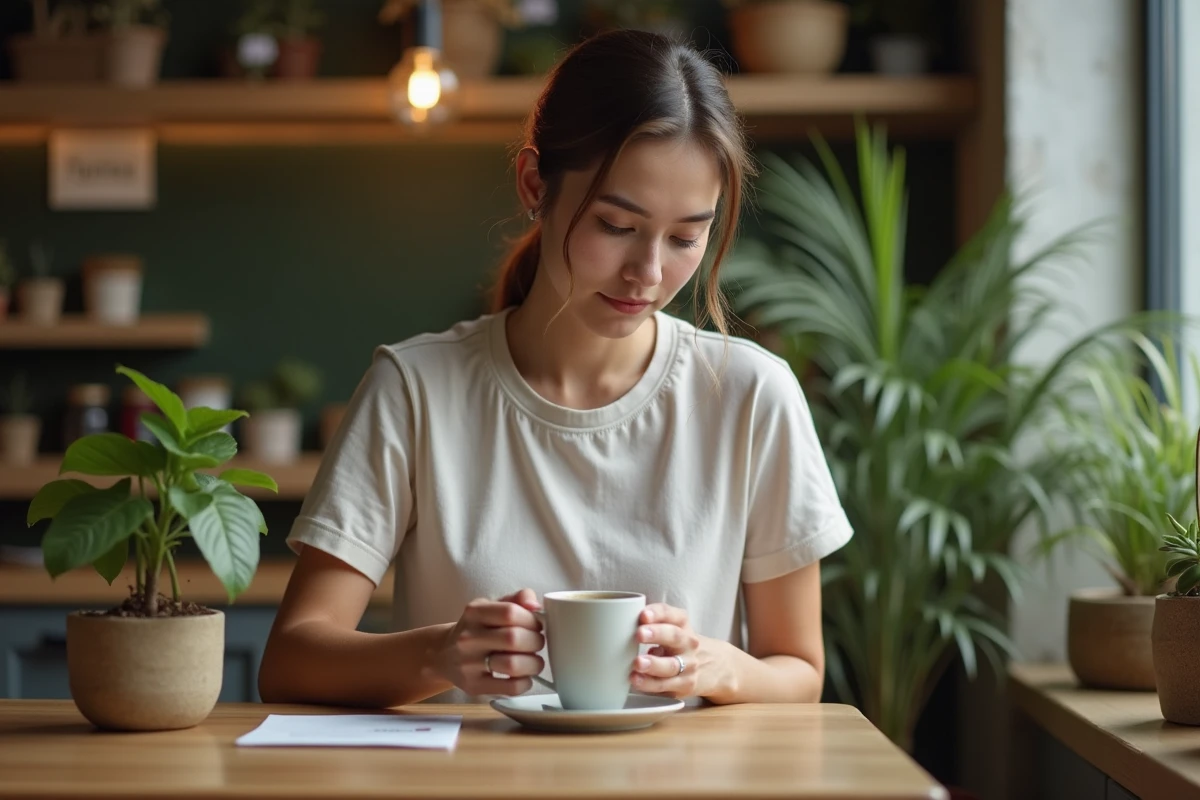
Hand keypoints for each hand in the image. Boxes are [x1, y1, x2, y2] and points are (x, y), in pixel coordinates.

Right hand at [429, 588, 544, 695]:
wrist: (443, 654)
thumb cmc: (476, 629)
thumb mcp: (490, 607)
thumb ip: (516, 600)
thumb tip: (535, 605)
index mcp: (474, 612)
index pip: (510, 612)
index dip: (531, 619)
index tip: (537, 625)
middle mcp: (468, 638)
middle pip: (513, 638)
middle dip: (536, 641)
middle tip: (537, 644)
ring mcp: (468, 664)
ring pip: (512, 665)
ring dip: (533, 664)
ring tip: (534, 661)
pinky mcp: (473, 686)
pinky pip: (510, 688)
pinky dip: (525, 683)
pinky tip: (524, 677)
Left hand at [629, 603, 717, 698]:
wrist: (710, 665)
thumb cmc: (675, 643)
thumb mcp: (669, 627)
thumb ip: (648, 624)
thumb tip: (614, 624)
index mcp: (682, 623)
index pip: (671, 614)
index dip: (657, 613)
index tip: (643, 615)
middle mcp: (688, 642)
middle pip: (674, 636)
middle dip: (656, 634)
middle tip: (639, 634)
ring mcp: (689, 665)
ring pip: (671, 665)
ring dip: (653, 664)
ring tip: (637, 663)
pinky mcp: (684, 685)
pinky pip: (666, 685)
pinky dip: (650, 683)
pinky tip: (636, 679)